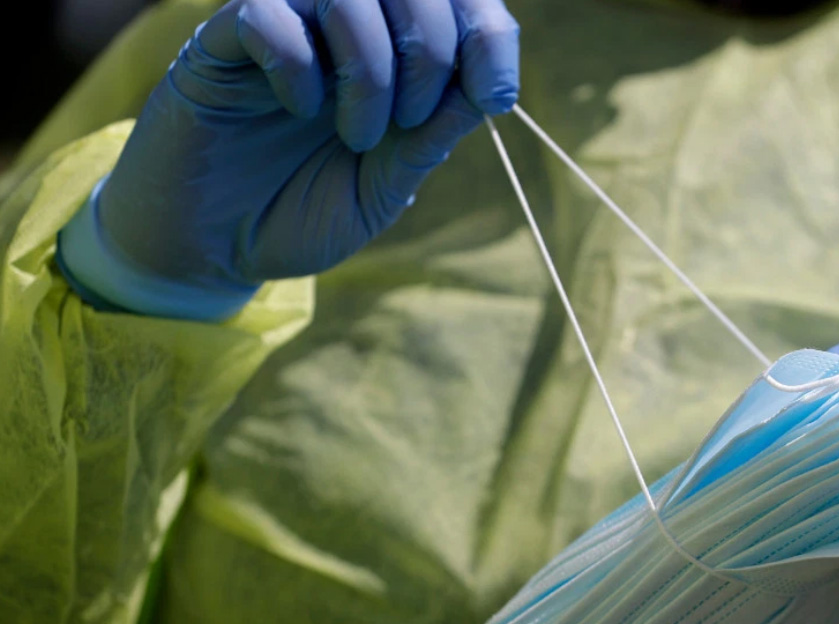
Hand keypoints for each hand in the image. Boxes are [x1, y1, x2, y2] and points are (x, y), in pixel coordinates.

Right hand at [57, 0, 519, 320]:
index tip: (495, 95)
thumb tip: (483, 93)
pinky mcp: (219, 43)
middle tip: (413, 121)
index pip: (457, 2)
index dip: (489, 33)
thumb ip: (429, 142)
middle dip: (432, 49)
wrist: (208, 249)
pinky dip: (299, 61)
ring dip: (370, 64)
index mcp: (392, 57)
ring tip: (360, 135)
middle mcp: (340, 30)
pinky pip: (265, 12)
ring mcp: (282, 28)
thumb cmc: (297, 213)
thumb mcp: (383, 189)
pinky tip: (300, 108)